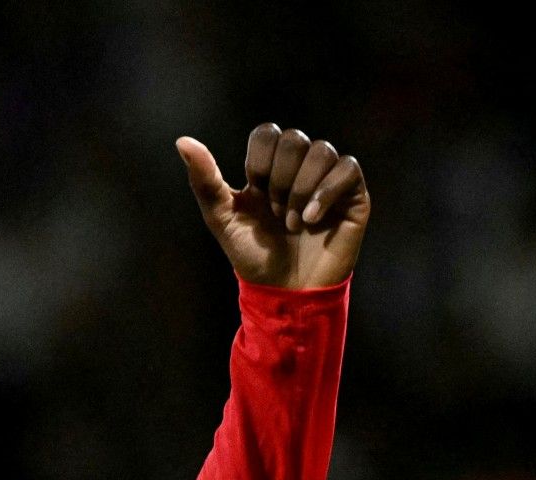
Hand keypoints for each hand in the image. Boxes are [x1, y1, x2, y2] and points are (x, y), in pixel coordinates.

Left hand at [176, 124, 368, 288]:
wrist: (284, 291)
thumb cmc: (253, 256)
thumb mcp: (221, 218)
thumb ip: (204, 180)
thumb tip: (182, 141)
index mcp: (268, 169)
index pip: (267, 133)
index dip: (258, 162)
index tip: (254, 193)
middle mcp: (300, 168)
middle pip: (293, 139)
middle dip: (279, 179)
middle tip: (275, 212)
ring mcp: (328, 180)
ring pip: (321, 151)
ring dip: (300, 189)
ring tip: (292, 222)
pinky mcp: (353, 195)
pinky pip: (348, 168)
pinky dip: (325, 192)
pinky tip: (310, 220)